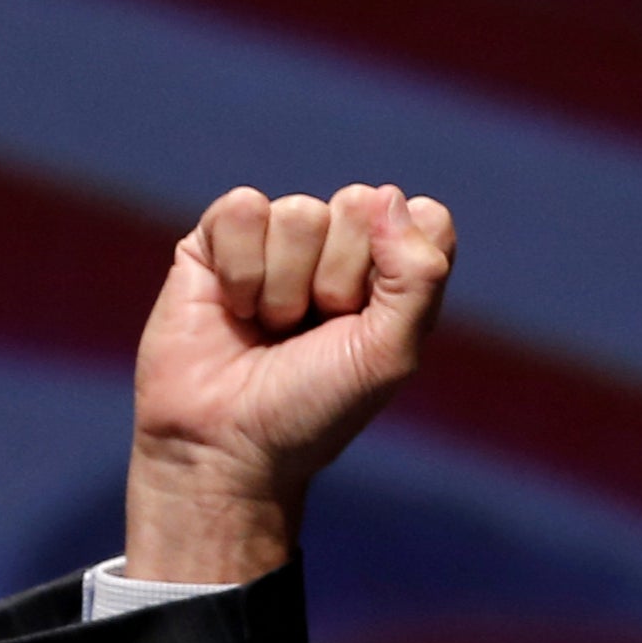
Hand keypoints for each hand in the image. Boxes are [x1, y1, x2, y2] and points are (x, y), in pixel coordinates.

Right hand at [122, 181, 455, 584]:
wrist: (226, 446)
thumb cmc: (313, 409)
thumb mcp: (388, 354)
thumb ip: (418, 276)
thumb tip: (388, 196)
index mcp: (392, 272)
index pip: (425, 216)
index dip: (399, 266)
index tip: (369, 322)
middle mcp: (338, 246)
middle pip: (359, 204)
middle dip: (337, 280)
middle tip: (312, 331)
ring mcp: (277, 240)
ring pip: (299, 212)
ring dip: (284, 287)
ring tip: (270, 328)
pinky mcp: (216, 240)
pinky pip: (241, 209)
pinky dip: (240, 270)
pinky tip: (234, 309)